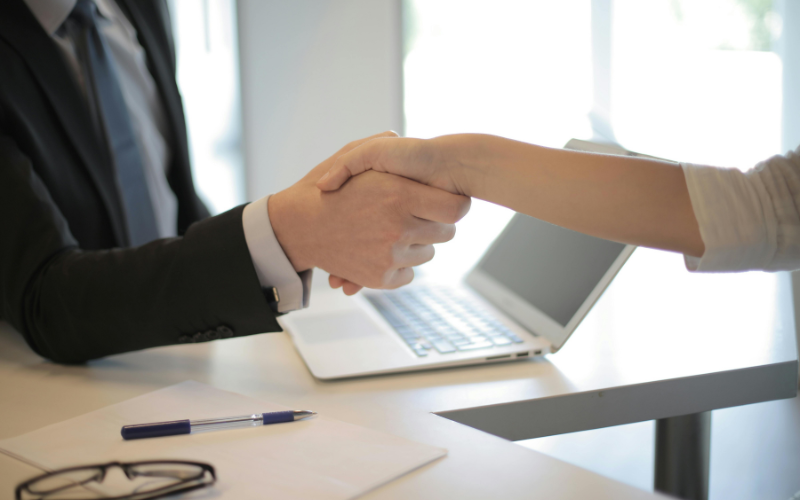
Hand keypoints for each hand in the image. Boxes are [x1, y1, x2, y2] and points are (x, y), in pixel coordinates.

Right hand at [269, 132, 470, 294]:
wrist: (296, 226)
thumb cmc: (324, 188)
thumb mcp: (350, 155)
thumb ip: (380, 145)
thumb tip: (400, 138)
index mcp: (399, 195)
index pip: (457, 208)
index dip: (455, 204)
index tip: (445, 202)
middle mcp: (398, 228)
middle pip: (446, 233)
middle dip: (434, 224)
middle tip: (417, 215)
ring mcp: (389, 256)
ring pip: (427, 254)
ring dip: (416, 244)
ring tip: (392, 231)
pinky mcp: (380, 278)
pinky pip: (408, 274)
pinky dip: (400, 265)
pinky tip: (383, 251)